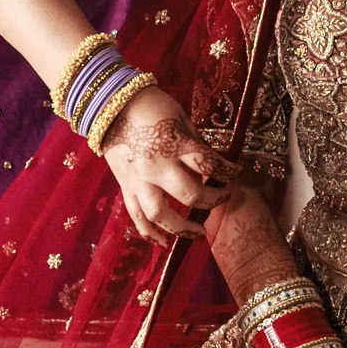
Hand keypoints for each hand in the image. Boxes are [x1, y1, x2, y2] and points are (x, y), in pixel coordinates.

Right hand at [100, 90, 231, 244]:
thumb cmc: (152, 106)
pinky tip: (163, 243)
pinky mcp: (125, 186)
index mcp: (174, 145)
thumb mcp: (181, 118)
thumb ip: (196, 144)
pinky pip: (136, 215)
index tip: (235, 173)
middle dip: (212, 200)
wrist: (111, 104)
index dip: (227, 172)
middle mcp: (156, 167)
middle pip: (189, 195)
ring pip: (159, 215)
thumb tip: (213, 166)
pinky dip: (149, 233)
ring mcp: (138, 180)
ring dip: (182, 228)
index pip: (208, 165)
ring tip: (200, 234)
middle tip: (224, 197)